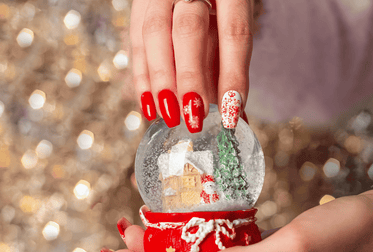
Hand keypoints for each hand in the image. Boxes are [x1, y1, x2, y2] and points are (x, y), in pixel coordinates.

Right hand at [130, 0, 253, 131]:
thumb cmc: (218, 10)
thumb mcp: (232, 30)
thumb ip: (232, 69)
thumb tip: (237, 118)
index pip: (234, 33)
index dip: (233, 76)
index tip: (231, 115)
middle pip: (188, 30)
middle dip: (190, 79)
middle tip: (195, 117)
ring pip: (155, 33)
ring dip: (161, 81)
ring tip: (171, 117)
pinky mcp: (140, 3)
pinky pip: (135, 39)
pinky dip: (142, 77)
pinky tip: (150, 107)